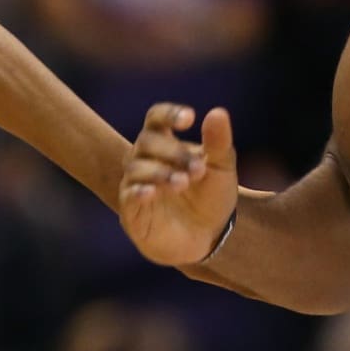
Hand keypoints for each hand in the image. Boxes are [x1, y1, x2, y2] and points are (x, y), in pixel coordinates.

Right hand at [118, 104, 237, 266]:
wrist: (208, 238)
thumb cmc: (210, 198)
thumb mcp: (221, 169)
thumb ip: (218, 143)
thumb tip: (217, 112)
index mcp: (166, 143)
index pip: (156, 119)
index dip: (168, 114)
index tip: (189, 118)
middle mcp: (146, 159)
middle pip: (146, 142)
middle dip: (172, 152)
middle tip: (198, 169)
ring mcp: (136, 184)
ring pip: (136, 168)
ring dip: (160, 172)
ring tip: (183, 183)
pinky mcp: (132, 210)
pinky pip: (128, 195)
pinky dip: (138, 191)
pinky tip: (152, 192)